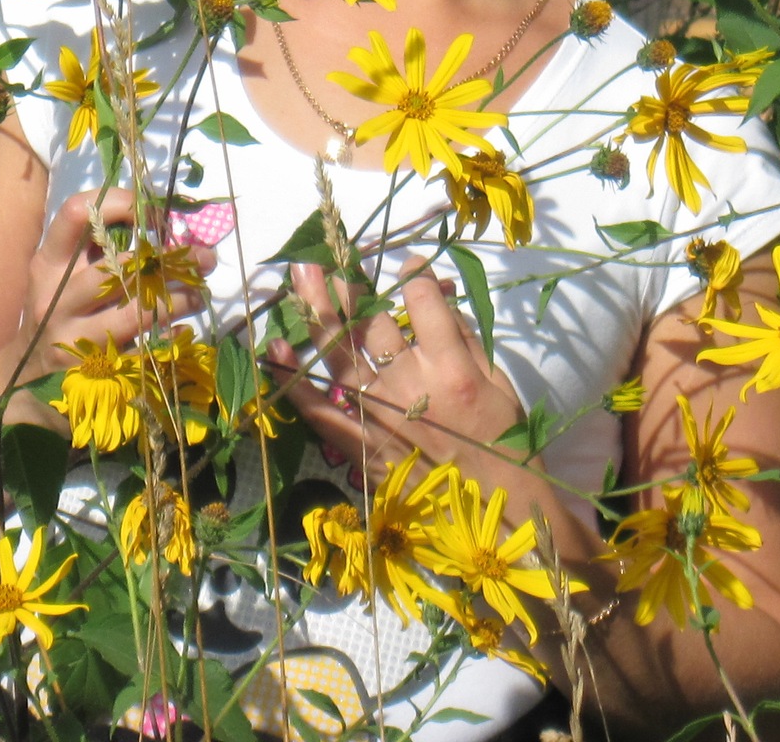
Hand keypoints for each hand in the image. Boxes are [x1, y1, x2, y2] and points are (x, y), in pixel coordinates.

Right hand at [16, 188, 213, 377]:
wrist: (25, 378)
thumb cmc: (56, 311)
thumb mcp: (60, 274)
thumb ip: (96, 246)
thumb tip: (159, 220)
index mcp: (47, 263)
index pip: (78, 214)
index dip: (122, 205)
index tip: (156, 218)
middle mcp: (55, 298)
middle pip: (116, 268)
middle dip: (168, 259)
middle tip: (203, 258)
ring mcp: (72, 338)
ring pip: (135, 312)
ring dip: (177, 299)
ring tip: (199, 293)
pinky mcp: (91, 372)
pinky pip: (141, 350)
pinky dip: (167, 336)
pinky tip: (182, 327)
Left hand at [265, 255, 527, 489]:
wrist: (494, 520)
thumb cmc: (506, 448)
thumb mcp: (500, 385)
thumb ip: (466, 339)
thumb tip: (437, 297)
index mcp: (450, 368)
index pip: (421, 300)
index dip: (414, 275)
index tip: (411, 266)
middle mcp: (408, 385)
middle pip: (370, 320)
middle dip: (349, 282)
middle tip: (330, 258)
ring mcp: (377, 415)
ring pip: (338, 353)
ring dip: (317, 310)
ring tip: (300, 276)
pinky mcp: (357, 444)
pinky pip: (316, 409)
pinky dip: (292, 380)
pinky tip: (274, 349)